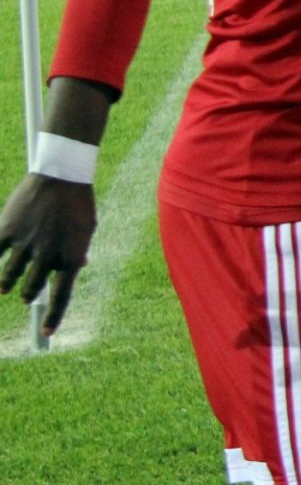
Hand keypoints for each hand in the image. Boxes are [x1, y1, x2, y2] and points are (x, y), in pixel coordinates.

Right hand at [0, 174, 95, 337]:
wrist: (62, 174)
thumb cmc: (77, 203)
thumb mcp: (86, 230)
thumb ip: (79, 251)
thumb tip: (79, 267)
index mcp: (70, 257)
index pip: (61, 296)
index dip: (54, 317)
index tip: (47, 333)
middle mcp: (47, 255)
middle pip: (31, 290)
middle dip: (27, 295)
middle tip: (25, 296)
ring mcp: (25, 244)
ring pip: (8, 277)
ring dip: (6, 284)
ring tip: (6, 285)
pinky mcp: (6, 230)